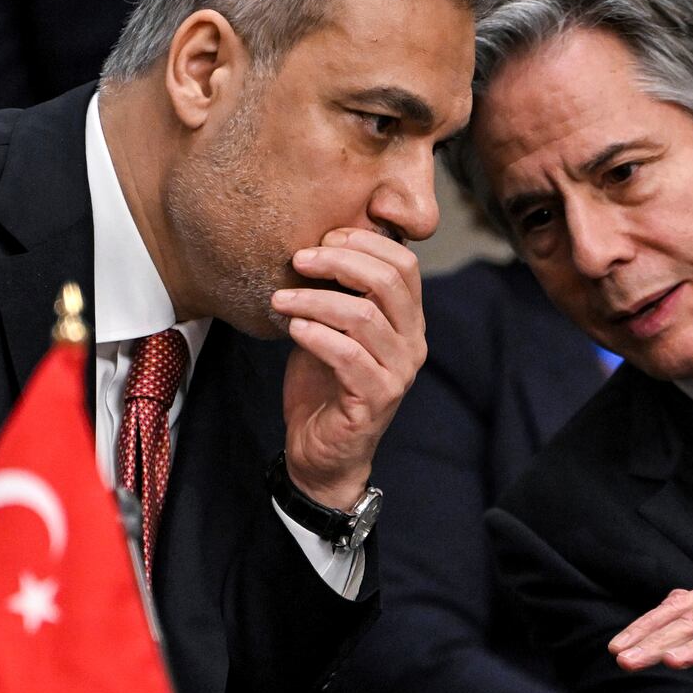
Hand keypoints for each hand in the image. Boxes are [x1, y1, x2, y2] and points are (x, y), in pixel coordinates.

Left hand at [271, 228, 425, 509]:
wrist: (321, 453)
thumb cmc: (323, 387)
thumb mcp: (331, 329)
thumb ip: (337, 293)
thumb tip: (314, 247)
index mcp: (408, 321)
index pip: (404, 264)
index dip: (364, 242)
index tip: (322, 239)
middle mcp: (412, 344)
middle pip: (389, 282)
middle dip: (339, 261)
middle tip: (298, 260)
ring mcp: (398, 373)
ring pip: (364, 316)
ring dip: (315, 299)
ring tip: (280, 298)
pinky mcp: (376, 399)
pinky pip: (348, 355)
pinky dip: (315, 334)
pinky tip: (292, 328)